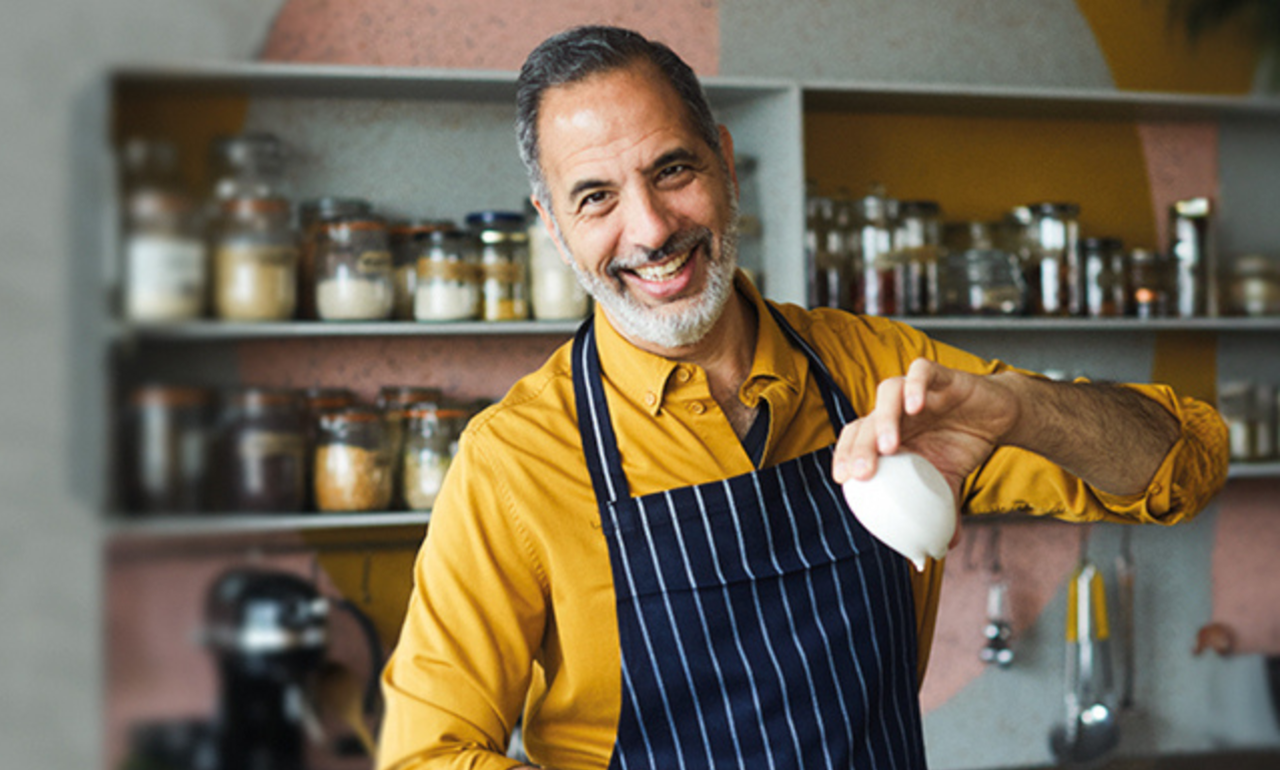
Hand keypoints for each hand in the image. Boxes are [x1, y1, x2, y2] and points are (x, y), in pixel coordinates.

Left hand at [832, 358, 1020, 506]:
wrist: (999, 416)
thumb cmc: (961, 444)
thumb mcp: (949, 481)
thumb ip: (941, 510)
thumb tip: (941, 549)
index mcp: (890, 434)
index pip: (855, 439)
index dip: (844, 455)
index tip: (843, 480)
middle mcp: (896, 411)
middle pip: (866, 420)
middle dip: (860, 446)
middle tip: (862, 473)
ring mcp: (916, 391)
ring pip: (887, 393)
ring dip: (884, 418)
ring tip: (890, 446)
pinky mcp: (941, 376)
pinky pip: (922, 372)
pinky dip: (915, 385)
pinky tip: (916, 406)